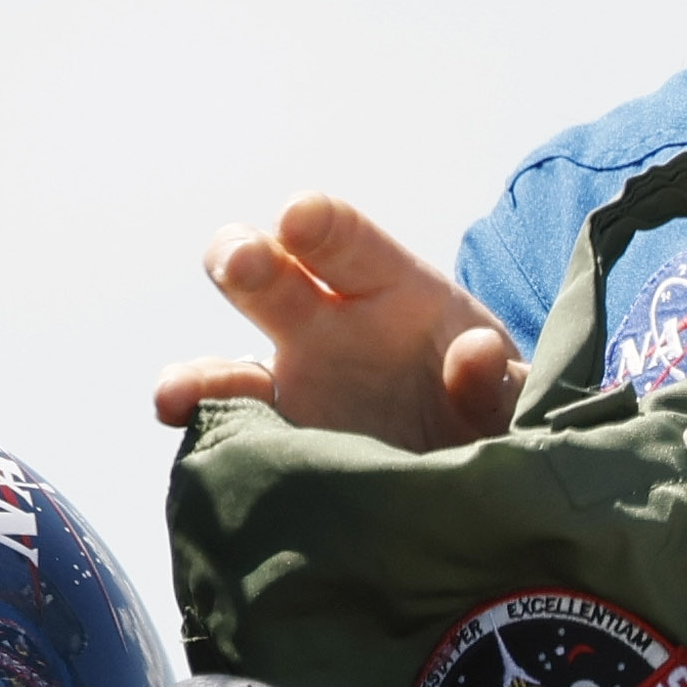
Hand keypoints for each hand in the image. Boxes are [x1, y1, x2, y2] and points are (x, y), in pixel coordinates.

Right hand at [155, 195, 517, 445]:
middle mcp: (324, 326)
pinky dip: (202, 438)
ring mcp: (292, 387)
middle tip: (242, 263)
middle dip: (246, 260)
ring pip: (228, 369)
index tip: (299, 218)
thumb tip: (476, 354)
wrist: (469, 468)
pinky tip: (184, 442)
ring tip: (175, 394)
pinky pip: (228, 437)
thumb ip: (497, 379)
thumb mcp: (511, 391)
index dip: (319, 225)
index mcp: (387, 289)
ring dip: (199, 374)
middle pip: (268, 277)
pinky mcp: (275, 446)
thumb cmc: (489, 405)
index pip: (346, 242)